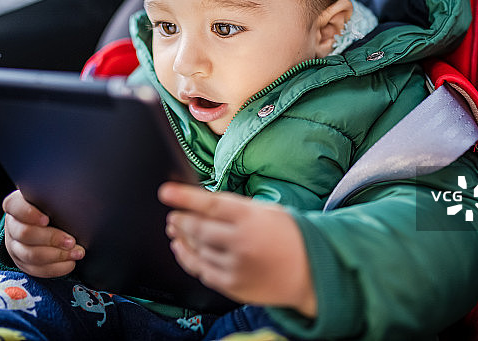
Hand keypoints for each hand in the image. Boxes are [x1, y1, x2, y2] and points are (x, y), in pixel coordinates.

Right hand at [2, 189, 84, 277]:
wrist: (45, 222)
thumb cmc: (52, 206)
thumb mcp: (52, 197)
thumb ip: (58, 195)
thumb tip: (82, 194)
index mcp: (16, 205)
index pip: (15, 206)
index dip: (29, 214)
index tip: (47, 219)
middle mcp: (12, 226)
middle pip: (25, 234)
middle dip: (51, 239)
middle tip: (71, 241)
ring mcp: (15, 246)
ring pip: (30, 255)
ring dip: (56, 255)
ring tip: (76, 253)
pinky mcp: (22, 262)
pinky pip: (36, 270)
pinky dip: (55, 268)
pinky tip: (70, 263)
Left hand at [158, 182, 315, 316]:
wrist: (311, 272)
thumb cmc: (290, 237)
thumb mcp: (267, 211)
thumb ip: (235, 207)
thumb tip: (202, 201)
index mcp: (251, 218)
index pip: (210, 204)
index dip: (184, 197)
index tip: (165, 192)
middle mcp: (241, 243)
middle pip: (198, 229)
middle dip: (180, 220)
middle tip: (173, 215)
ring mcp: (235, 266)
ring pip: (197, 250)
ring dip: (182, 238)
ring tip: (176, 229)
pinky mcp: (232, 285)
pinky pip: (201, 271)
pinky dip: (187, 258)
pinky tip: (182, 249)